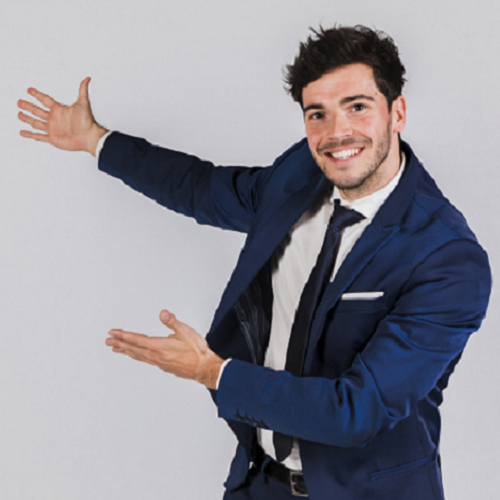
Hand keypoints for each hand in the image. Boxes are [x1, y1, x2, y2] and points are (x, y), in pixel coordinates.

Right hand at [18, 77, 107, 155]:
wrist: (89, 137)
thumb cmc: (88, 121)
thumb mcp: (83, 103)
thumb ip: (83, 90)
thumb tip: (87, 78)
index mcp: (59, 109)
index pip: (45, 100)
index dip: (37, 95)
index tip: (30, 90)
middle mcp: (55, 119)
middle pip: (38, 111)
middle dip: (28, 106)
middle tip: (19, 102)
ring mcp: (53, 129)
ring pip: (36, 123)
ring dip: (27, 119)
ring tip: (19, 115)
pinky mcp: (53, 139)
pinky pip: (39, 137)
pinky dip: (30, 135)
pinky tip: (23, 132)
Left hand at [106, 310, 223, 389]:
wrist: (204, 368)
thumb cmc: (197, 351)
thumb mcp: (185, 332)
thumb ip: (172, 322)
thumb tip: (162, 313)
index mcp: (159, 346)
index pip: (136, 340)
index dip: (123, 335)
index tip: (113, 333)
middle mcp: (156, 356)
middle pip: (133, 349)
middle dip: (120, 344)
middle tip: (108, 341)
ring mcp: (159, 363)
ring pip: (138, 356)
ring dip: (126, 351)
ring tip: (117, 349)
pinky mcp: (163, 366)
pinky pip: (145, 360)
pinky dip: (137, 356)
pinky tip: (137, 355)